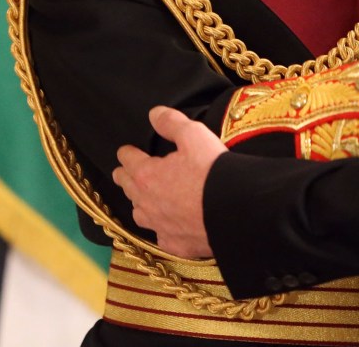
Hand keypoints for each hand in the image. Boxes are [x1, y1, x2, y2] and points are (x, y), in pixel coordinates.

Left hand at [112, 105, 224, 257]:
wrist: (236, 211)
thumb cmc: (213, 171)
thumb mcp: (194, 135)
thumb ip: (171, 122)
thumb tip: (154, 114)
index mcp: (147, 175)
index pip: (128, 161)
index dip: (126, 153)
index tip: (125, 151)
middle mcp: (147, 203)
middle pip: (128, 188)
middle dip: (124, 178)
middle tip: (122, 173)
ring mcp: (160, 226)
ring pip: (140, 214)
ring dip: (139, 204)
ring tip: (141, 199)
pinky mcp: (176, 245)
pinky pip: (161, 236)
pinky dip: (161, 229)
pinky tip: (166, 226)